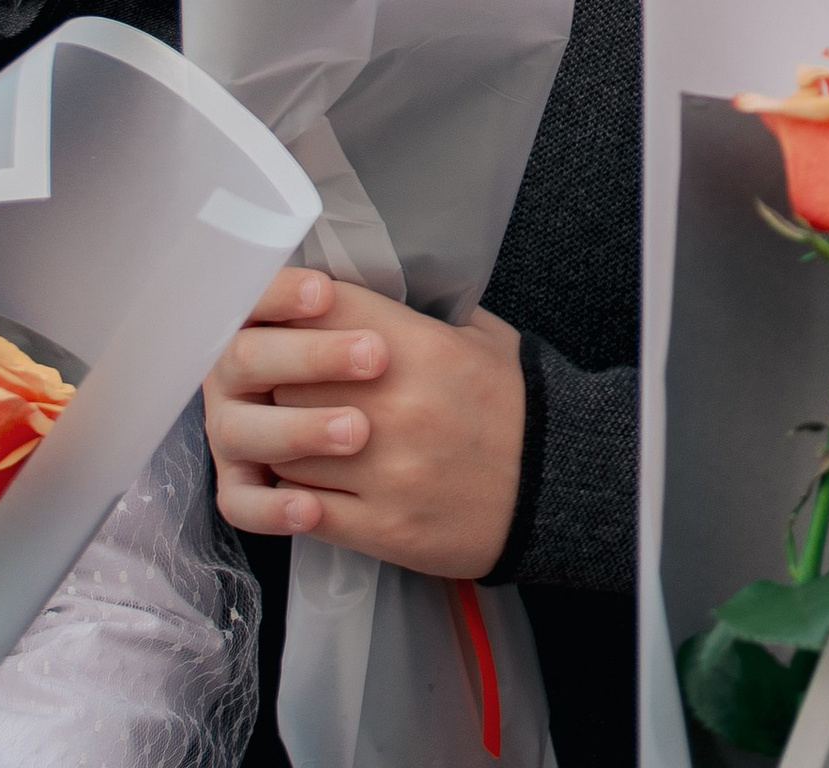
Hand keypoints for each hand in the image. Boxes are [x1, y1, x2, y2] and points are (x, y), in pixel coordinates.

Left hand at [202, 266, 526, 577]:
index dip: (293, 309)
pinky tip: (300, 482)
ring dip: (279, 440)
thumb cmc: (515, 404)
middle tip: (272, 379)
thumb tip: (352, 300)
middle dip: (278, 378)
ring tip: (285, 433)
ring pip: (287, 448)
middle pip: (290, 379)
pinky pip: (304, 509)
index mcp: (422, 349)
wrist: (555, 486)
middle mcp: (397, 407)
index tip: (282, 317)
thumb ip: (415, 315)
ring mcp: (386, 472)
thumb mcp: (480, 336)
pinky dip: (292, 496)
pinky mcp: (382, 528)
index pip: (325, 311)